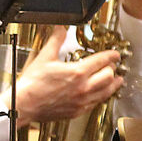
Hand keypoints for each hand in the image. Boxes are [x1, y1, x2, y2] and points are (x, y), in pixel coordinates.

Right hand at [8, 26, 122, 125]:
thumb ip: (56, 40)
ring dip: (112, 85)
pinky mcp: (77, 112)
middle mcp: (83, 88)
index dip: (111, 55)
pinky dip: (101, 96)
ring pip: (106, 92)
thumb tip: (61, 28)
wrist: (24, 104)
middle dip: (112, 69)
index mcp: (77, 72)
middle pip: (109, 77)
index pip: (101, 61)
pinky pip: (96, 104)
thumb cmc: (33, 83)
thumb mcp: (45, 56)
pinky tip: (99, 94)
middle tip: (112, 65)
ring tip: (116, 81)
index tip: (115, 54)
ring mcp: (81, 101)